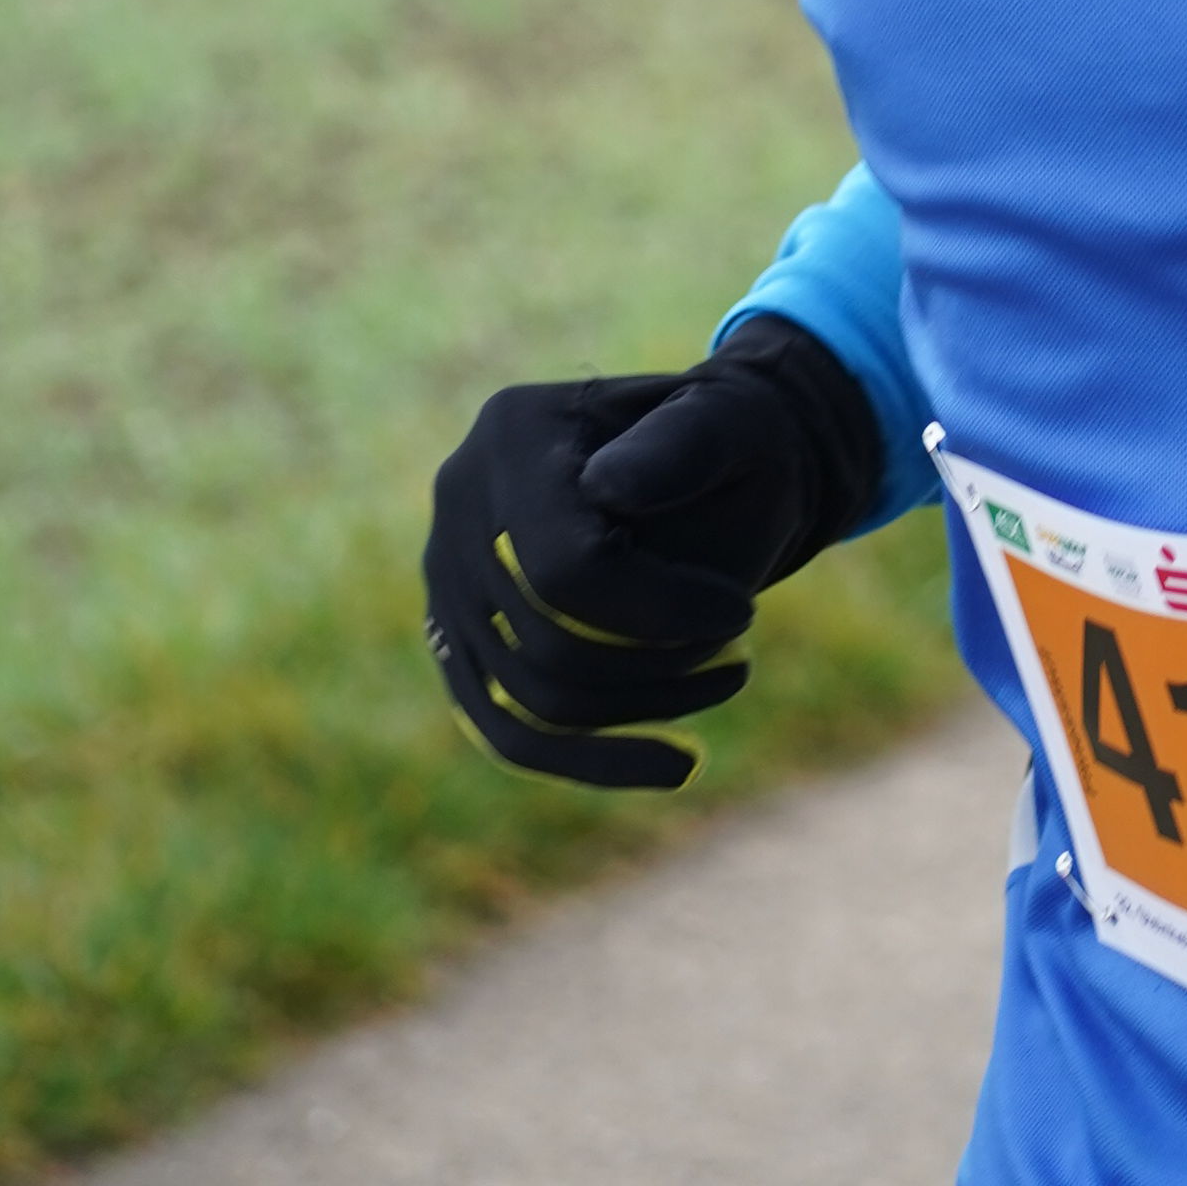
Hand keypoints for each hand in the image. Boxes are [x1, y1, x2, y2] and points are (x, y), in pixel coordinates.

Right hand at [422, 316, 879, 792]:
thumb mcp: (729, 419)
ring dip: (636, 713)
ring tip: (725, 687)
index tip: (740, 615)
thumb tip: (609, 492)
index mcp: (514, 432)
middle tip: (739, 662)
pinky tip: (675, 766)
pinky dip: (590, 758)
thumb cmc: (723, 435)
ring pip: (525, 699)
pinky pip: (505, 726)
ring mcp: (446, 575)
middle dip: (656, 669)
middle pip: (541, 643)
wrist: (698, 451)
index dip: (658, 613)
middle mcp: (458, 501)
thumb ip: (682, 446)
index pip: (562, 568)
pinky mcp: (456, 636)